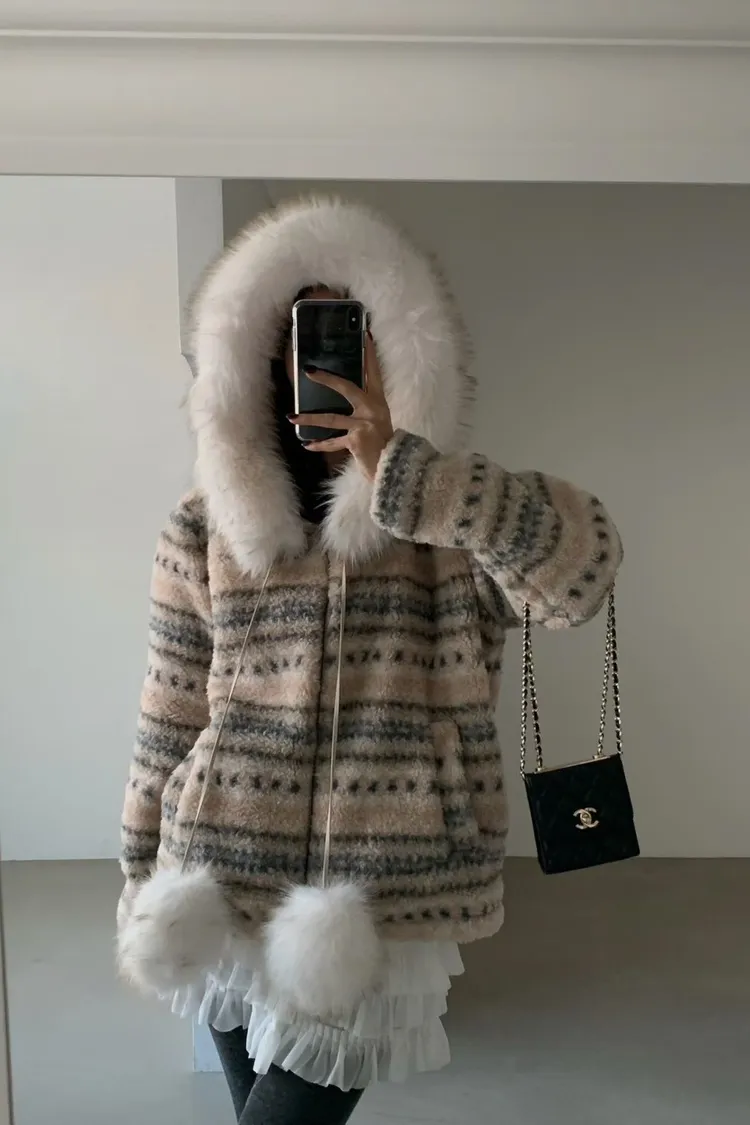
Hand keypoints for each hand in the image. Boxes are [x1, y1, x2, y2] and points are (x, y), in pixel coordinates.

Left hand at [289, 334, 393, 481]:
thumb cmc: (384, 445)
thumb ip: (364, 410)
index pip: (374, 373)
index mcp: (379, 402)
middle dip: (326, 379)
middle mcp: (373, 409)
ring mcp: (364, 423)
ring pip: (331, 417)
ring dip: (309, 419)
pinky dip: (319, 445)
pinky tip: (307, 445)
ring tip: (292, 418)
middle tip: (309, 371)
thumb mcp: (378, 422)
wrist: (393, 468)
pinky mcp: (356, 439)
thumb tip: (344, 402)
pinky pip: (332, 441)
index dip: (369, 354)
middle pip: (346, 387)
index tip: (366, 335)